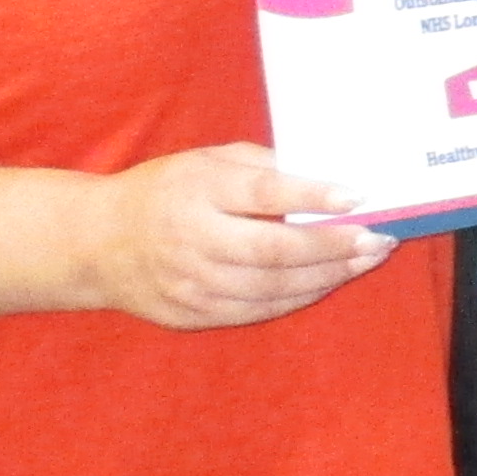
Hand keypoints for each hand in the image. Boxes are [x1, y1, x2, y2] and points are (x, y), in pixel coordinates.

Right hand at [90, 145, 395, 329]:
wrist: (97, 244)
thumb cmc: (164, 192)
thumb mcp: (204, 161)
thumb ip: (260, 166)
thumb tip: (326, 174)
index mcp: (195, 190)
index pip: (261, 193)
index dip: (311, 196)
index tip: (356, 195)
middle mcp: (192, 239)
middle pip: (274, 250)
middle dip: (334, 246)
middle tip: (378, 238)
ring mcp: (191, 283)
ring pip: (273, 286)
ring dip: (328, 275)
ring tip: (366, 259)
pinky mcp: (192, 314)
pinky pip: (258, 309)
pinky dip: (300, 296)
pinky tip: (329, 280)